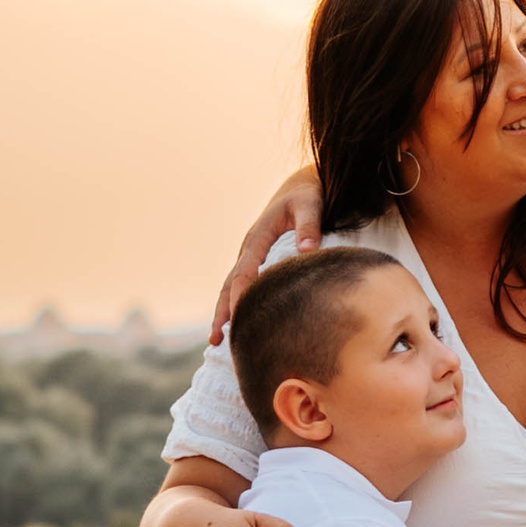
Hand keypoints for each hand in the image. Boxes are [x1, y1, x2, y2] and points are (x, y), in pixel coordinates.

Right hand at [208, 165, 323, 344]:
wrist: (301, 185)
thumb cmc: (308, 194)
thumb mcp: (310, 205)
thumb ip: (309, 227)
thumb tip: (307, 251)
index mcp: (259, 236)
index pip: (244, 271)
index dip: (240, 295)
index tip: (239, 318)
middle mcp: (249, 248)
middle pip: (230, 284)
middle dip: (222, 311)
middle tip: (214, 340)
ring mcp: (251, 255)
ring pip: (232, 287)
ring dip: (224, 312)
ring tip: (215, 341)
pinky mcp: (257, 260)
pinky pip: (242, 285)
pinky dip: (236, 304)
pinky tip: (238, 324)